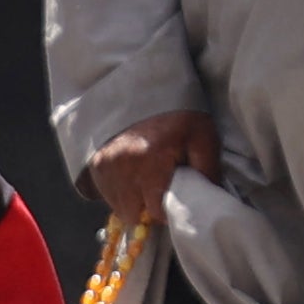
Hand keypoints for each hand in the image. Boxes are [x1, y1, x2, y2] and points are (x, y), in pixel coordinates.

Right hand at [85, 108, 217, 231]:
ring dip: (133, 202)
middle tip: (160, 192)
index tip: (175, 201)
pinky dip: (120, 191)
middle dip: (148, 209)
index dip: (168, 212)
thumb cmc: (178, 116)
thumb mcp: (203, 137)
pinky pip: (106, 193)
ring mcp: (106, 166)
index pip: (156, 212)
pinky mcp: (95, 163)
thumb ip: (208, 171)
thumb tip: (208, 202)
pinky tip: (132, 177)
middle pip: (133, 214)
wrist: (145, 89)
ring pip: (118, 206)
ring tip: (147, 183)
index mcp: (151, 163)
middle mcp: (123, 167)